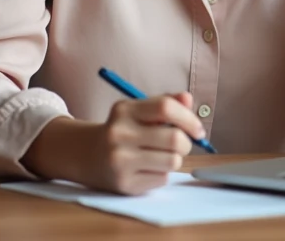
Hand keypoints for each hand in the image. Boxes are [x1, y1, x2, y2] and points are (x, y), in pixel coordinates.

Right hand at [23, 92, 203, 194]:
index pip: (165, 107)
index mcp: (125, 110)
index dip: (189, 118)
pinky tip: (147, 168)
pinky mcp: (124, 183)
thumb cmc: (123, 130)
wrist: (87, 155)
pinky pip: (162, 179)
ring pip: (173, 161)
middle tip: (182, 145)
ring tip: (162, 156)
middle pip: (174, 138)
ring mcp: (120, 161)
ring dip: (175, 159)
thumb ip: (166, 103)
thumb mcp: (138, 111)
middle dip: (186, 143)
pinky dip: (162, 174)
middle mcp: (119, 134)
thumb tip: (188, 100)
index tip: (197, 129)